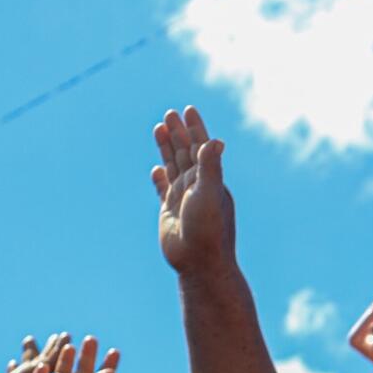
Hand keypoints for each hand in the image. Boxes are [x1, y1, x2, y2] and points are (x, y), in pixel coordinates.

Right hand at [5, 336, 118, 372]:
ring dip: (66, 359)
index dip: (107, 364)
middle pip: (81, 371)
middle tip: (92, 339)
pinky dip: (42, 370)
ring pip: (60, 372)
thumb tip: (112, 372)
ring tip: (70, 345)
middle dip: (87, 356)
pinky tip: (45, 362)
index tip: (115, 351)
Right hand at [152, 106, 235, 277]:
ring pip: (173, 166)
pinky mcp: (170, 212)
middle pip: (185, 153)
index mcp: (209, 179)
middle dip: (178, 133)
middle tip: (169, 113)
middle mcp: (197, 186)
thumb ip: (210, 167)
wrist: (200, 263)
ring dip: (167, 148)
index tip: (188, 110)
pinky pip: (163, 190)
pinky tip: (156, 170)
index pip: (201, 147)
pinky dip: (159, 178)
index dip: (195, 128)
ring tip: (159, 128)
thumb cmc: (208, 229)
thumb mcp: (209, 194)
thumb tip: (216, 141)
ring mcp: (183, 198)